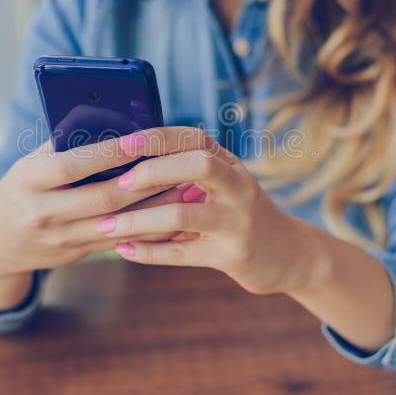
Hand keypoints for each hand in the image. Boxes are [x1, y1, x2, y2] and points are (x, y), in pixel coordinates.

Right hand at [0, 136, 186, 310]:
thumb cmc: (20, 189)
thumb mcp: (30, 163)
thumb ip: (65, 145)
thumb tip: (109, 117)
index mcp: (30, 182)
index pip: (72, 166)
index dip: (108, 153)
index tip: (141, 138)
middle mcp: (44, 213)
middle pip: (103, 199)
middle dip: (145, 182)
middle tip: (178, 164)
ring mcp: (62, 238)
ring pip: (119, 225)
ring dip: (157, 208)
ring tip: (188, 189)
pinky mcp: (78, 252)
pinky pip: (122, 242)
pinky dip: (150, 229)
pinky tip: (176, 215)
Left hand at [96, 127, 320, 295]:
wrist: (289, 255)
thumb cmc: (240, 214)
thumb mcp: (224, 184)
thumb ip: (187, 172)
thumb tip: (125, 162)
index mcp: (229, 163)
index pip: (193, 138)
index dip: (158, 138)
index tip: (123, 142)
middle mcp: (238, 186)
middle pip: (198, 165)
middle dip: (153, 171)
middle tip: (118, 185)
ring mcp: (238, 222)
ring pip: (183, 215)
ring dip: (139, 221)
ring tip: (106, 226)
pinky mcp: (232, 256)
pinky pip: (183, 254)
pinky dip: (149, 253)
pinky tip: (124, 250)